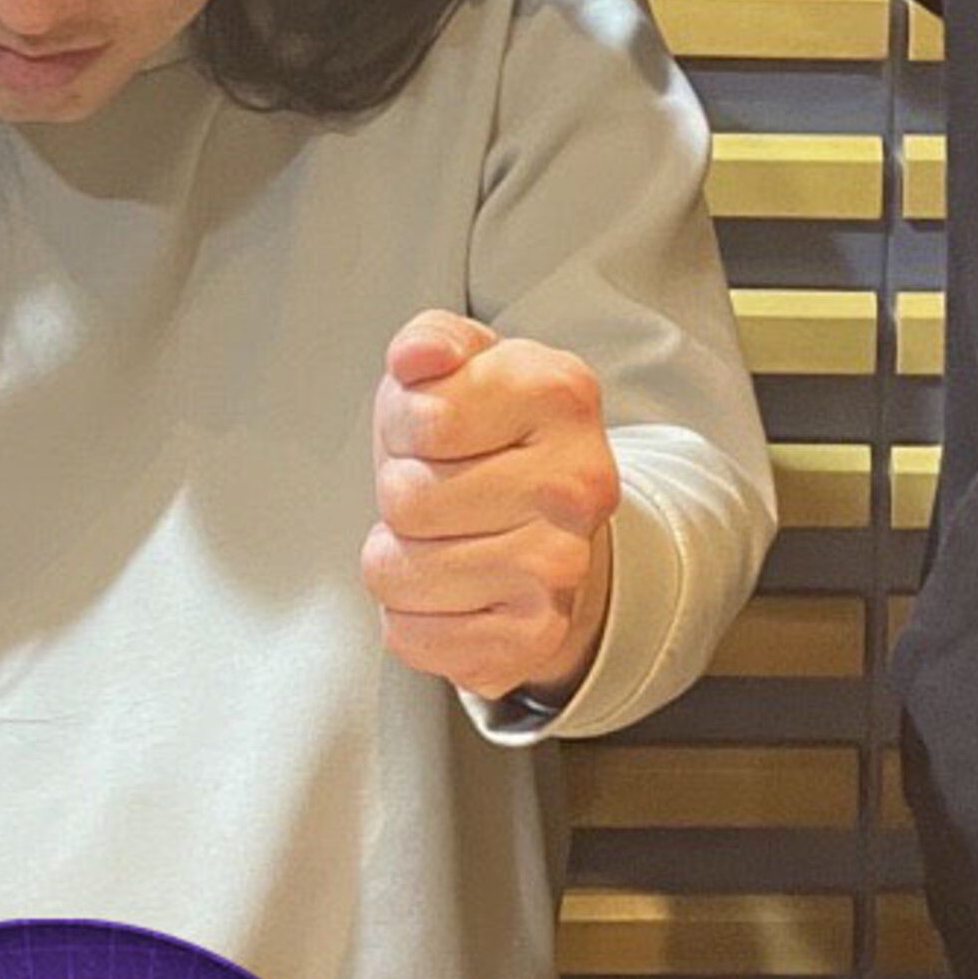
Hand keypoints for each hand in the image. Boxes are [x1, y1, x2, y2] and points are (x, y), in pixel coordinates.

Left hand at [361, 311, 618, 703]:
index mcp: (561, 393)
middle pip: (407, 499)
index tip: (437, 434)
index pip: (424, 421)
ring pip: (399, 574)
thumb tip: (419, 359)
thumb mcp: (454, 365)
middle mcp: (580, 485)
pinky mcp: (537, 637)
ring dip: (397, 558)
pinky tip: (448, 590)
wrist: (548, 520)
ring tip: (440, 539)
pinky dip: (409, 618)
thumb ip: (429, 341)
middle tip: (440, 491)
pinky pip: (412, 637)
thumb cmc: (481, 434)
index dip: (405, 428)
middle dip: (399, 494)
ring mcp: (564, 567)